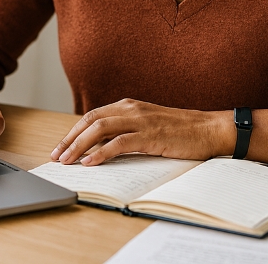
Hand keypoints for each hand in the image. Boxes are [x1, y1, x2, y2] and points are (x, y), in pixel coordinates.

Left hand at [50, 99, 232, 165]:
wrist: (210, 129)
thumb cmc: (182, 131)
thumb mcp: (149, 127)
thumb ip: (127, 131)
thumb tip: (101, 148)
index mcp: (129, 106)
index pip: (92, 116)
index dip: (74, 131)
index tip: (61, 147)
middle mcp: (131, 109)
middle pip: (91, 120)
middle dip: (70, 138)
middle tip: (56, 156)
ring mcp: (141, 120)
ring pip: (100, 129)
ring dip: (79, 145)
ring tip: (67, 161)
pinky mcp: (150, 135)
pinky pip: (119, 143)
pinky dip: (101, 153)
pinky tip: (90, 162)